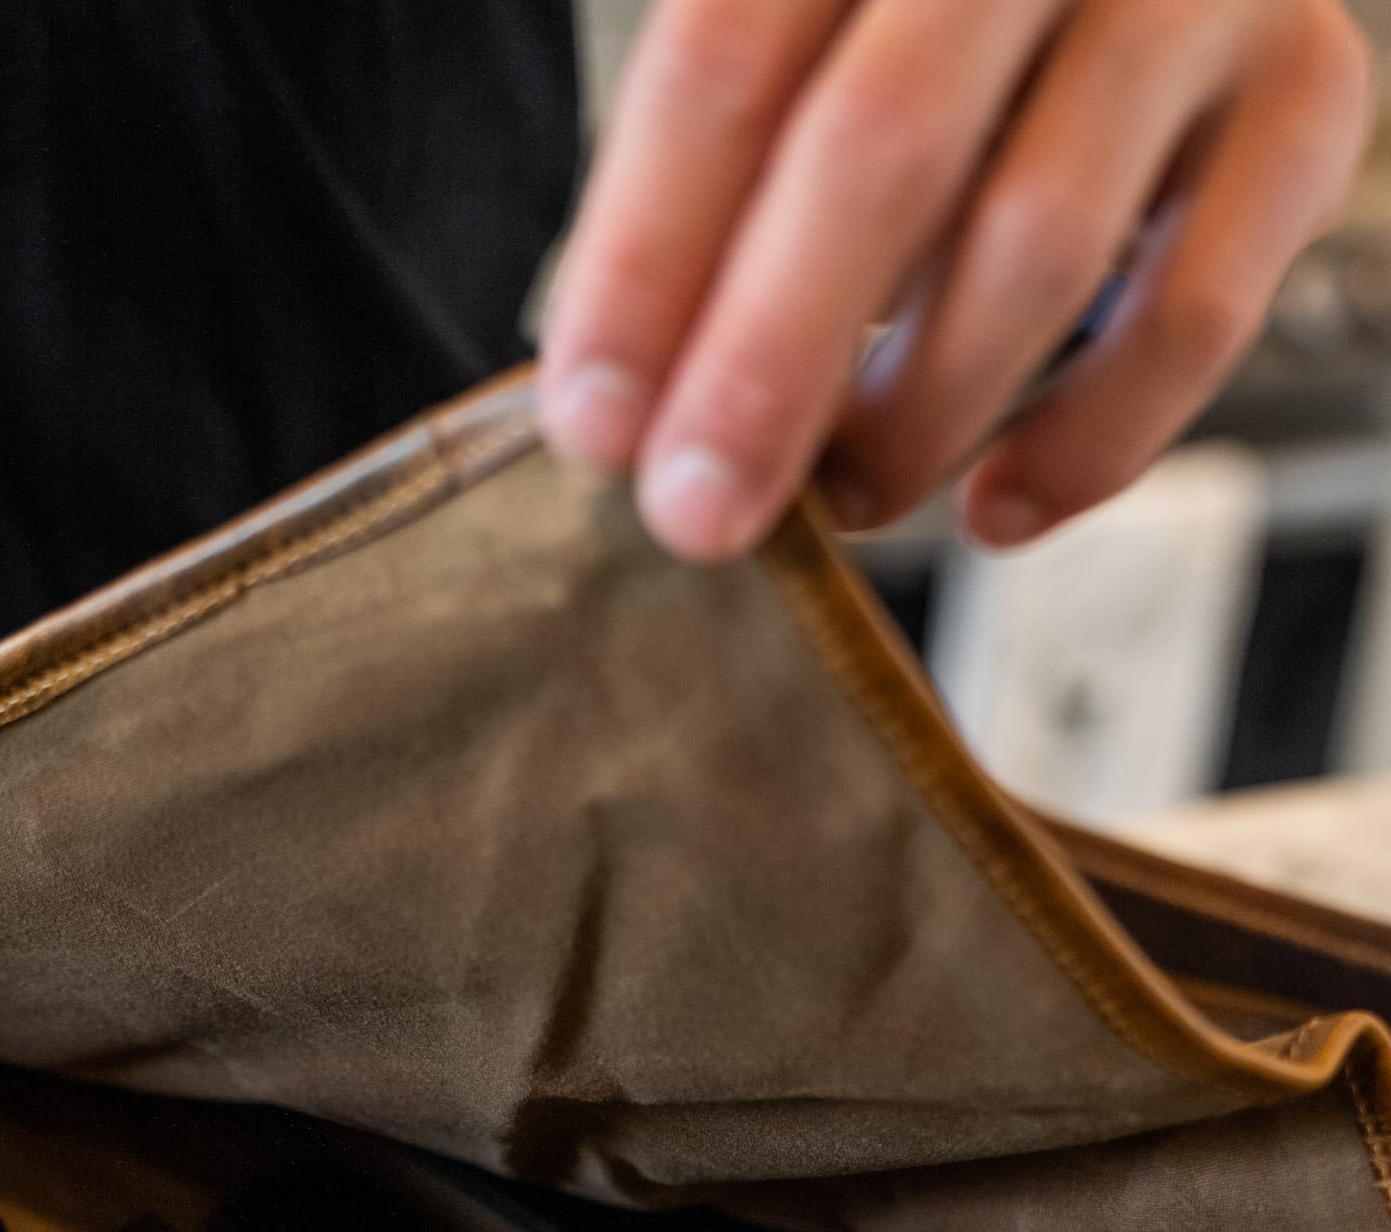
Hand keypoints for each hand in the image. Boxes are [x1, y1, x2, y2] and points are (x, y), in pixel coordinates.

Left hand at [539, 0, 1373, 556]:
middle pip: (881, 145)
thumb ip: (715, 181)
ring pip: (1040, 244)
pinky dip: (1087, 447)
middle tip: (697, 515)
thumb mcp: (799, 39)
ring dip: (915, 415)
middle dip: (768, 365)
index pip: (725, 57)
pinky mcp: (1303, 96)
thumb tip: (622, 409)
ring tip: (842, 498)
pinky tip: (992, 509)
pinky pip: (1196, 315)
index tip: (594, 425)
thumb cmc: (915, 16)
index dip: (644, 258)